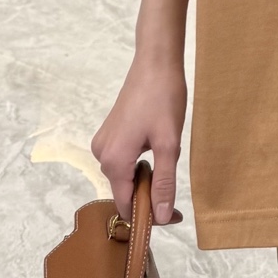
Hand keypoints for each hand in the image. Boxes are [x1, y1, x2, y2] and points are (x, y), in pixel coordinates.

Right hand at [91, 51, 187, 224]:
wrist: (155, 61)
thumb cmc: (164, 98)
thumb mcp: (168, 143)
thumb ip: (164, 182)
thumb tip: (161, 216)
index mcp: (114, 161)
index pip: (125, 205)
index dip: (148, 216)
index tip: (173, 215)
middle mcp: (101, 154)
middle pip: (123, 191)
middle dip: (148, 197)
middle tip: (175, 193)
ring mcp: (103, 142)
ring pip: (123, 176)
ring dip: (144, 179)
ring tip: (166, 163)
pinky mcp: (109, 133)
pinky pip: (122, 160)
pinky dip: (138, 165)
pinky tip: (155, 150)